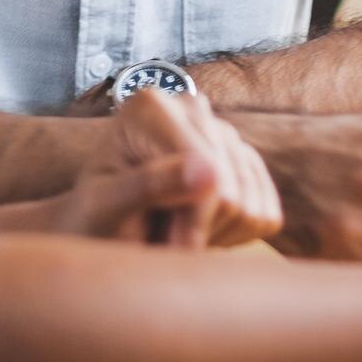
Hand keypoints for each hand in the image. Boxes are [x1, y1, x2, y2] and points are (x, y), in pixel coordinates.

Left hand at [60, 88, 279, 247]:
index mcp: (152, 107)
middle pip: (232, 191)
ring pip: (253, 206)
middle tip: (160, 242)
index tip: (166, 253)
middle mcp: (193, 108)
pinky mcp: (247, 163)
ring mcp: (225, 133)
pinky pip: (267, 215)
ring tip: (173, 232)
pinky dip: (235, 236)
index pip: (203, 173)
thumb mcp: (106, 207)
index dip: (190, 225)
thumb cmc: (94, 221)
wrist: (105, 232)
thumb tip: (211, 173)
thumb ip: (149, 186)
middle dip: (197, 230)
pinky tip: (197, 228)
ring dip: (213, 236)